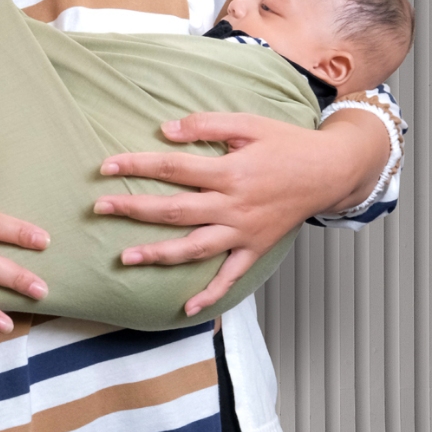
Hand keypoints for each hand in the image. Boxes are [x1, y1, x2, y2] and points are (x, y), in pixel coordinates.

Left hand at [93, 108, 388, 316]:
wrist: (331, 171)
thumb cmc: (287, 143)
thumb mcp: (249, 123)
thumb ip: (207, 124)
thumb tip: (167, 130)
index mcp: (230, 171)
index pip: (173, 168)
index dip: (138, 166)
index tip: (107, 167)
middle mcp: (234, 205)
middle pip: (175, 210)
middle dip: (135, 209)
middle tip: (100, 208)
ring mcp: (245, 231)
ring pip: (195, 247)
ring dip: (160, 254)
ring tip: (126, 257)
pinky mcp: (256, 248)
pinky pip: (231, 276)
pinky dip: (211, 294)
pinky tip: (187, 308)